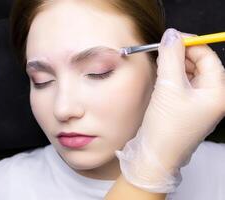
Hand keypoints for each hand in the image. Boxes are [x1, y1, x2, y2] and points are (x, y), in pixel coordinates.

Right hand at [116, 28, 224, 192]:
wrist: (154, 156)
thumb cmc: (166, 128)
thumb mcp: (168, 87)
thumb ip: (171, 58)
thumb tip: (171, 35)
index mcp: (217, 93)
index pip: (208, 58)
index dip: (191, 44)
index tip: (172, 38)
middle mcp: (211, 98)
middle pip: (200, 65)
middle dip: (181, 55)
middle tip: (162, 49)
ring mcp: (198, 104)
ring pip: (189, 74)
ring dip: (174, 65)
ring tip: (159, 62)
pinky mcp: (184, 107)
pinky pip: (181, 85)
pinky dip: (171, 76)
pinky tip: (160, 74)